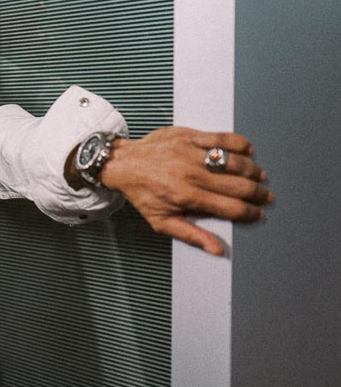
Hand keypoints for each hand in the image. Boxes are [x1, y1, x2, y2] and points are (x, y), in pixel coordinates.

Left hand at [100, 127, 272, 255]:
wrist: (122, 163)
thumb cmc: (142, 193)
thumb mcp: (161, 221)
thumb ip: (191, 235)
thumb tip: (217, 250)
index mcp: (187, 197)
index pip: (232, 208)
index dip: (251, 213)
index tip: (259, 214)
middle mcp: (192, 175)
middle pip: (239, 186)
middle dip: (258, 193)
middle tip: (265, 196)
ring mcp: (191, 153)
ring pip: (235, 161)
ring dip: (253, 170)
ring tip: (259, 176)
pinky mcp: (189, 136)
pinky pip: (222, 138)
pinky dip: (240, 144)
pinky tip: (248, 151)